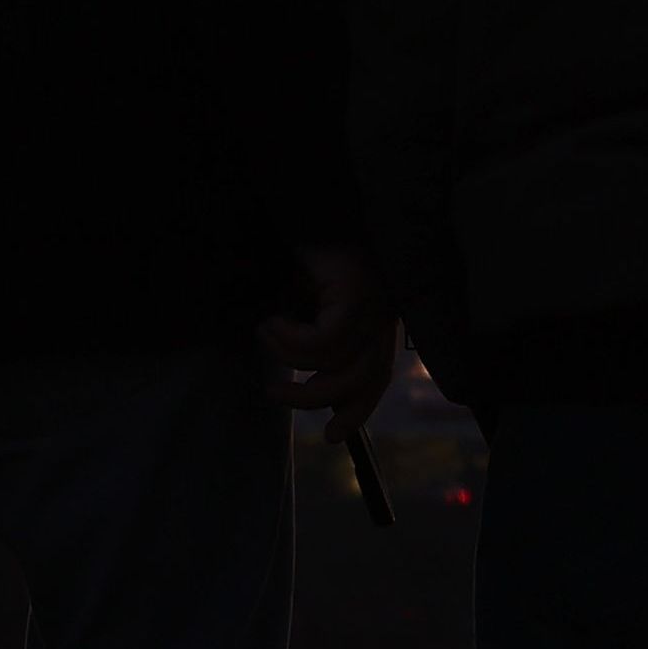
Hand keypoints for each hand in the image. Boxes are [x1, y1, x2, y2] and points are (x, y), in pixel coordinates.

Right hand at [262, 244, 398, 441]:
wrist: (297, 211)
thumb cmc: (295, 260)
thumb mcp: (303, 314)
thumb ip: (313, 348)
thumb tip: (315, 391)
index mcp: (376, 322)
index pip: (376, 378)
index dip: (356, 410)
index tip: (331, 437)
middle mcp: (383, 314)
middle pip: (363, 379)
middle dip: (315, 397)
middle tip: (275, 394)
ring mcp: (375, 301)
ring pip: (338, 363)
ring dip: (290, 359)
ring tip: (264, 335)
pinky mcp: (358, 291)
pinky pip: (325, 340)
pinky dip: (290, 339)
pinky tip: (271, 319)